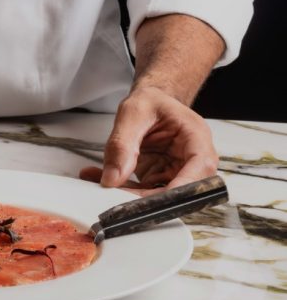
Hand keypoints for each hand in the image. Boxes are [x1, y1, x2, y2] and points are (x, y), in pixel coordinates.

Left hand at [79, 85, 218, 194]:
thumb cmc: (150, 100)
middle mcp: (192, 160)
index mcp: (196, 137)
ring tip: (100, 180)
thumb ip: (123, 143)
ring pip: (159, 198)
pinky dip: (122, 189)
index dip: (180, 188)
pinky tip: (100, 177)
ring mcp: (177, 173)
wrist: (150, 103)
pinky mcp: (161, 180)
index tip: (153, 199)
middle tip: (115, 193)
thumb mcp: (133, 112)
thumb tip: (113, 177)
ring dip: (129, 196)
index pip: (199, 169)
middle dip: (148, 199)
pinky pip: (144, 193)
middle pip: (180, 191)